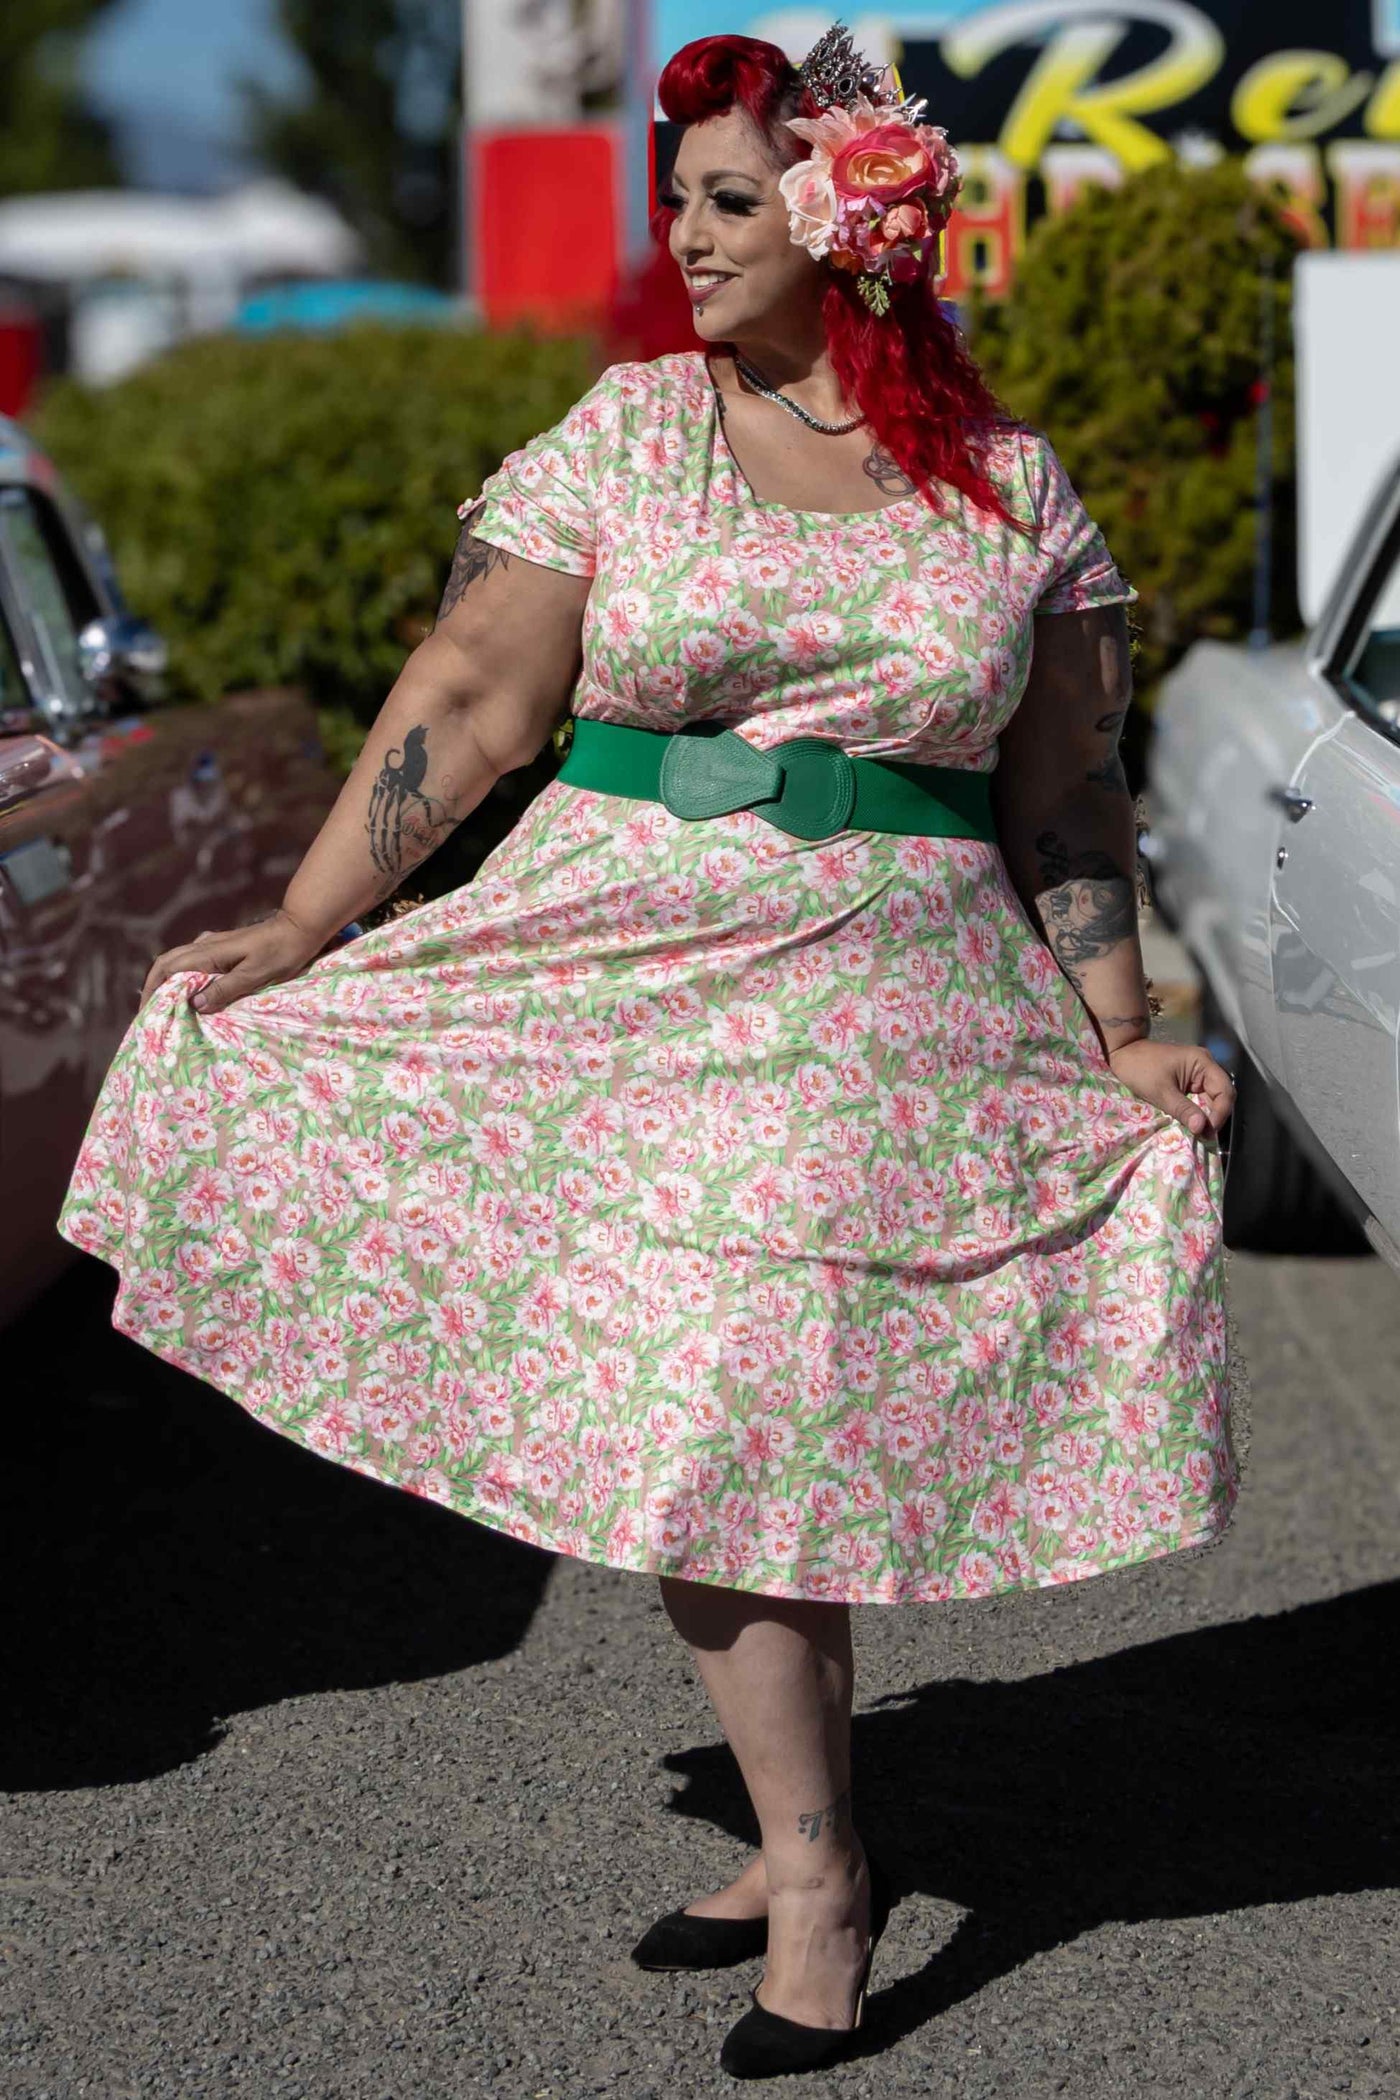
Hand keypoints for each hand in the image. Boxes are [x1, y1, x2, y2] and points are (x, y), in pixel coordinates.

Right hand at [140, 906, 325, 1014]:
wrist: (300, 928)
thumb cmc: (281, 953)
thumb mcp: (255, 975)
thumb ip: (225, 989)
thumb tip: (195, 1005)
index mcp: (209, 952)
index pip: (167, 968)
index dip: (153, 989)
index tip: (147, 1011)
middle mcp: (205, 945)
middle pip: (167, 963)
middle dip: (155, 986)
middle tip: (152, 1012)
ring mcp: (214, 944)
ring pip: (179, 960)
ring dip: (168, 981)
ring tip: (167, 1005)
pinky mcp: (224, 946)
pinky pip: (194, 960)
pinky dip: (184, 976)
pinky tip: (191, 991)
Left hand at [1106, 1037, 1234, 1137]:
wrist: (1122, 1055)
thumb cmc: (1140, 1069)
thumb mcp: (1161, 1092)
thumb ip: (1184, 1110)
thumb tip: (1202, 1128)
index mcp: (1203, 1062)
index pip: (1225, 1090)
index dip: (1221, 1112)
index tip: (1208, 1131)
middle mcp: (1205, 1067)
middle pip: (1221, 1096)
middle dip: (1214, 1117)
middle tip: (1204, 1137)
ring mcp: (1197, 1075)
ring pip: (1211, 1100)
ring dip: (1206, 1117)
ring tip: (1199, 1135)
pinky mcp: (1188, 1083)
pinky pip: (1199, 1100)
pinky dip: (1197, 1113)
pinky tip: (1192, 1125)